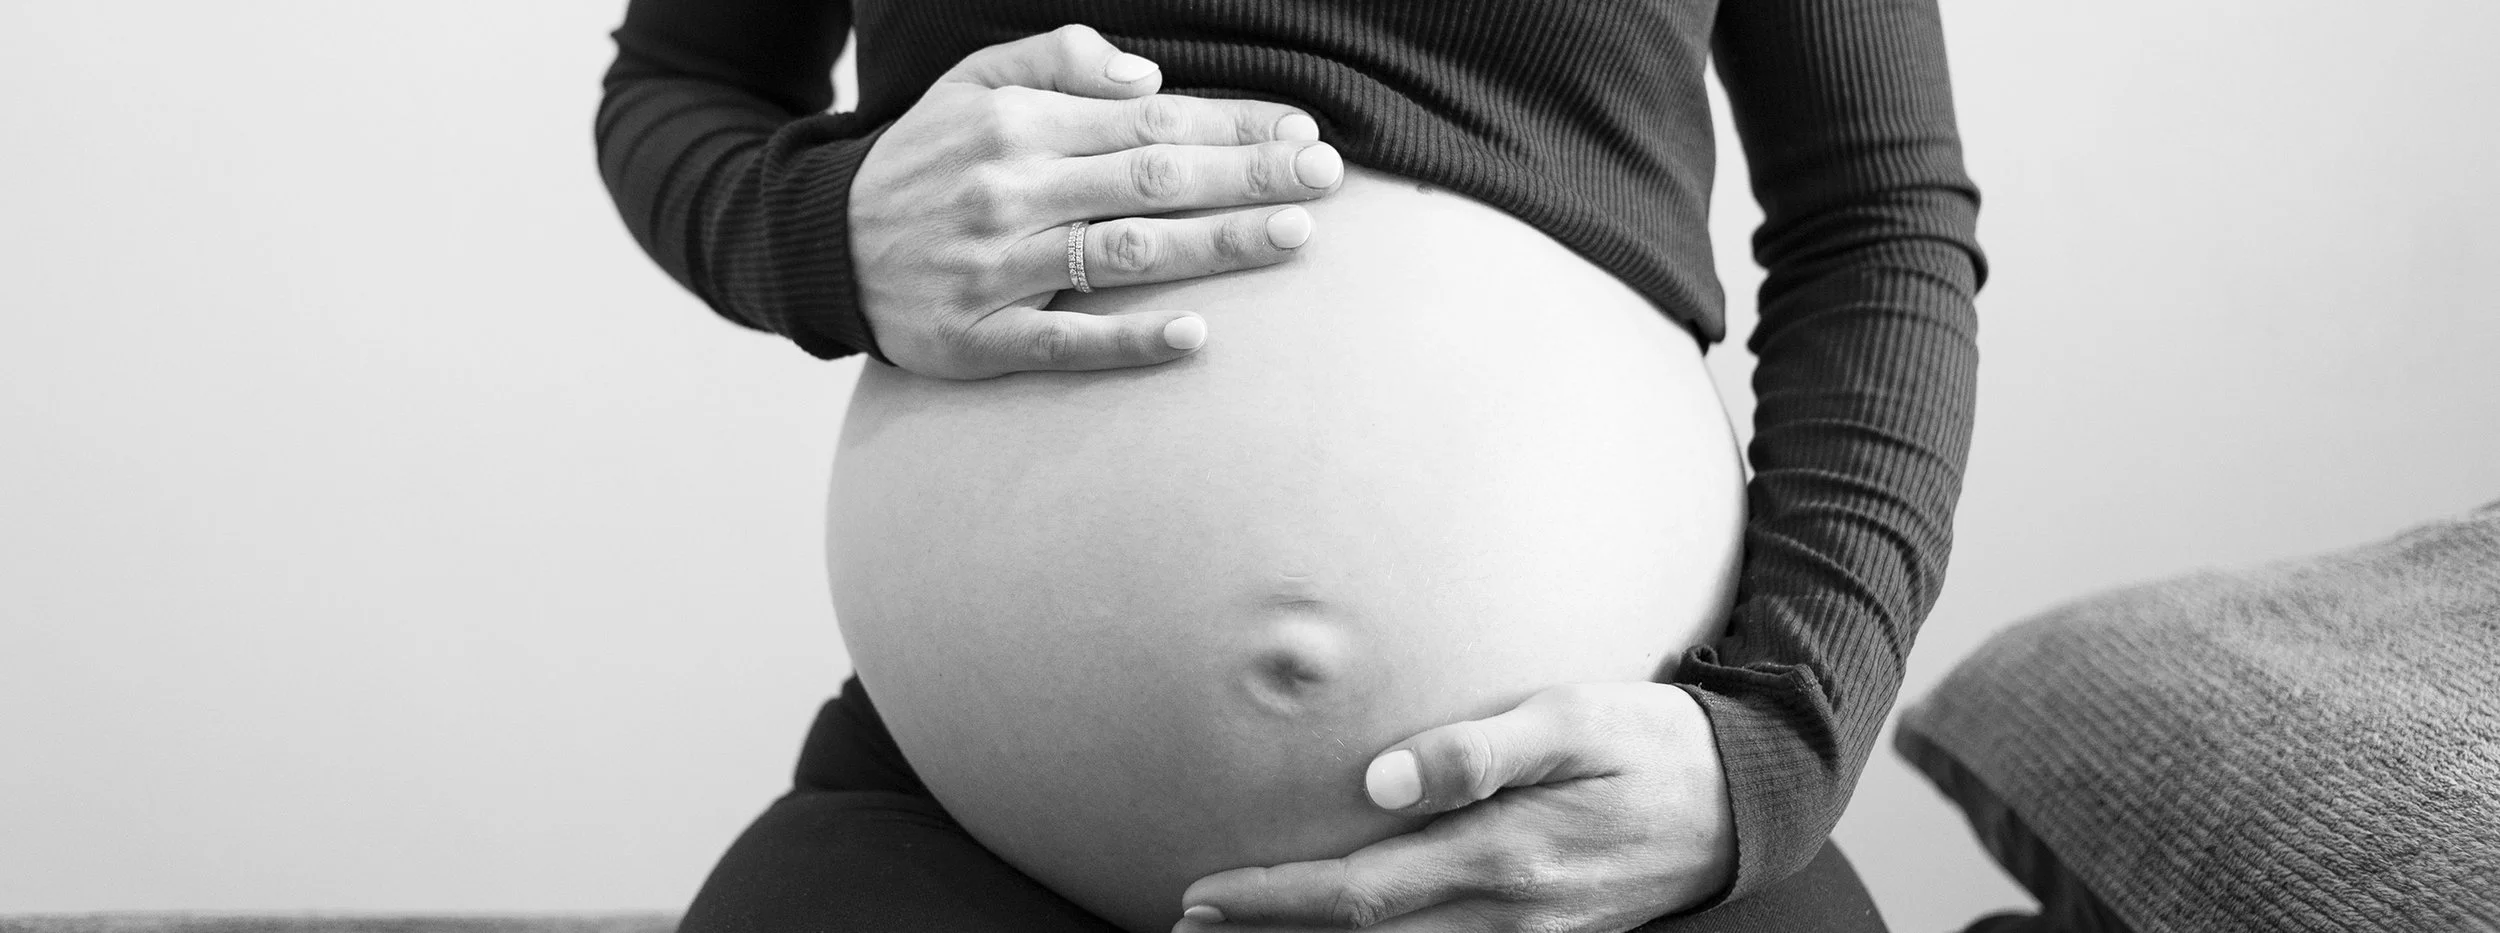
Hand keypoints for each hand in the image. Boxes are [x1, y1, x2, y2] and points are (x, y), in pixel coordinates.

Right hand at [849, 24, 1343, 378]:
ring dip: (1216, 245)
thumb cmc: (924, 160)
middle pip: (1154, 181)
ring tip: (1293, 237)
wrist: (823, 247)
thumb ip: (1056, 60)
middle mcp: (1011, 193)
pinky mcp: (978, 339)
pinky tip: (1196, 336)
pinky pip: (1065, 342)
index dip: (1233, 127)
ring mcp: (995, 270)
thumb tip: (1149, 75)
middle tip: (1327, 179)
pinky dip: (1131, 341)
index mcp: (1019, 126)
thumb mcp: (972, 81)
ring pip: (1126, 255)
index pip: (1151, 121)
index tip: (1301, 133)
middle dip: (1248, 178)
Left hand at [1173, 683, 1736, 932]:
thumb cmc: (1653, 739)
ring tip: (1243, 932)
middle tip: (1189, 921)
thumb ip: (1476, 748)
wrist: (1747, 800)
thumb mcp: (1574, 716)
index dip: (1274, 899)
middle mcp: (1509, 915)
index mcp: (1506, 857)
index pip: (1359, 893)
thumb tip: (1379, 780)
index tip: (1203, 893)